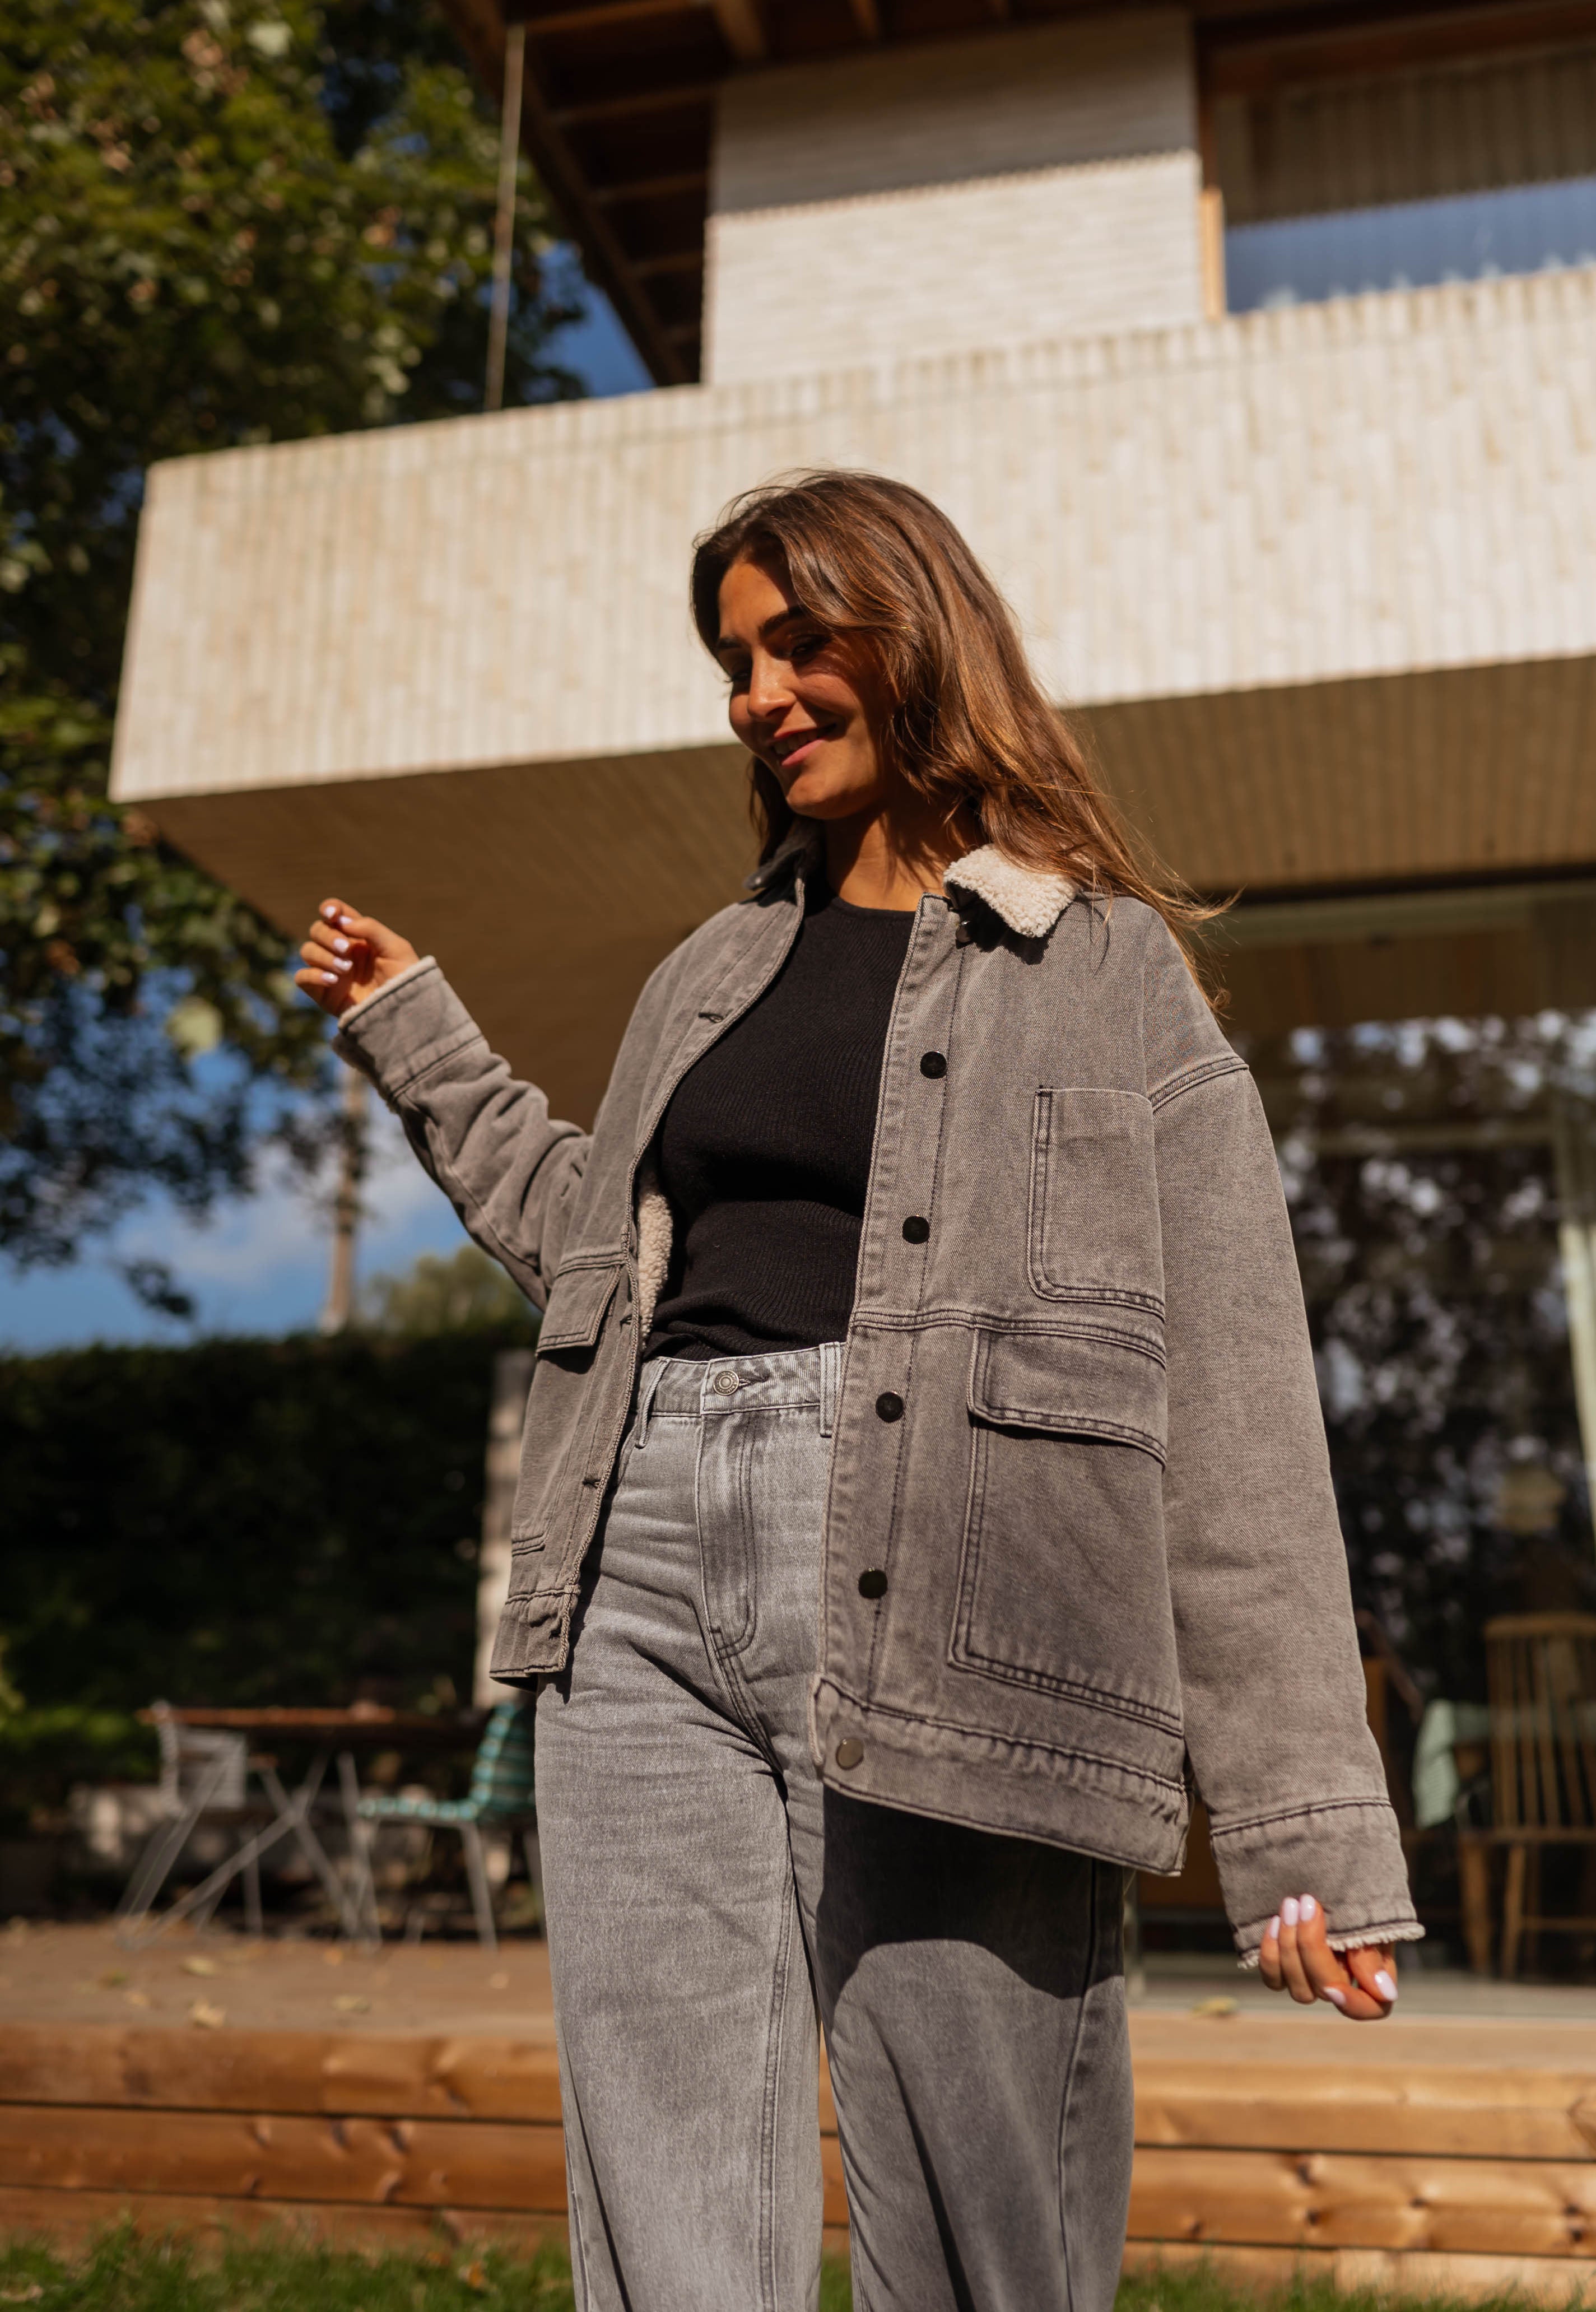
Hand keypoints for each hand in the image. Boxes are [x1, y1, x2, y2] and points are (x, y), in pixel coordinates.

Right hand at [295, 898, 419, 1020]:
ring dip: (324, 956)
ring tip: (346, 969)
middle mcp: (340, 950)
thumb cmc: (405, 978)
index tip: (332, 915)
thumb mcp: (396, 948)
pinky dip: (313, 975)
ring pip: (307, 951)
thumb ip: (371, 928)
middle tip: (346, 950)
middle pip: (317, 930)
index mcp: (357, 935)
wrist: (404, 1012)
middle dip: (329, 937)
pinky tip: (333, 980)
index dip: (329, 908)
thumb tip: (342, 921)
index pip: (334, 914)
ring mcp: (330, 970)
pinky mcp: (322, 992)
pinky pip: (302, 977)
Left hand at [1258, 1893, 1396, 2020]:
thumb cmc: (1358, 1892)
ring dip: (1290, 1945)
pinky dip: (1271, 1953)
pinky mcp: (1286, 1969)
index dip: (1351, 2003)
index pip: (1369, 2008)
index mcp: (1374, 1978)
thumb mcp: (1372, 1917)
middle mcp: (1342, 1984)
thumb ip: (1373, 1954)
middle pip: (1324, 1989)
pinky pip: (1274, 1979)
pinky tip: (1275, 1921)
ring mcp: (1312, 1979)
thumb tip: (1385, 1993)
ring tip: (1291, 1903)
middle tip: (1307, 1902)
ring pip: (1298, 1987)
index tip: (1333, 1986)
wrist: (1329, 1865)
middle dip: (1311, 1946)